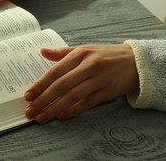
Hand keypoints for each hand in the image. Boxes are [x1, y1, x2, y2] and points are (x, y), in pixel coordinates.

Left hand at [24, 44, 138, 123]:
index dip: (40, 84)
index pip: (55, 71)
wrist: (137, 61)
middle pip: (61, 85)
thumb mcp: (85, 49)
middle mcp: (89, 66)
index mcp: (80, 54)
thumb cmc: (106, 55)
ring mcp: (99, 79)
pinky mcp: (108, 92)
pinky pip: (87, 103)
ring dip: (54, 108)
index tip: (28, 95)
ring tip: (41, 117)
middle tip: (30, 110)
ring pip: (72, 96)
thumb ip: (62, 53)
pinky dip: (73, 111)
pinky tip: (61, 116)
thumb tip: (42, 51)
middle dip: (43, 99)